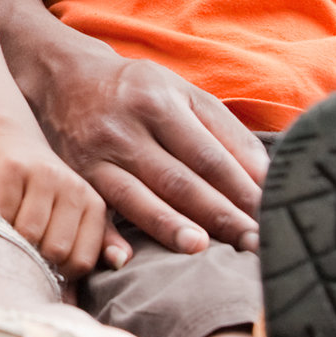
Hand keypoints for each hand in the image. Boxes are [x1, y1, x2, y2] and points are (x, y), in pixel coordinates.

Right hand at [0, 130, 113, 277]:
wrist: (11, 141)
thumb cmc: (41, 191)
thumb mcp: (71, 216)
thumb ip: (87, 250)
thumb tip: (89, 293)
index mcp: (92, 205)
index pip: (82, 260)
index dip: (60, 272)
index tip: (46, 263)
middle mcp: (72, 188)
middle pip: (56, 249)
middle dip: (36, 256)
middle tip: (25, 246)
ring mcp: (42, 176)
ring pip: (28, 233)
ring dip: (14, 239)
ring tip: (11, 229)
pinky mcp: (11, 169)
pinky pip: (2, 213)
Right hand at [21, 34, 267, 254]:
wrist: (66, 77)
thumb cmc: (139, 91)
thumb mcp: (184, 93)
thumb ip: (227, 133)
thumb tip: (267, 178)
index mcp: (159, 104)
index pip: (208, 156)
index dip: (240, 189)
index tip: (270, 216)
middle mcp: (125, 130)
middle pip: (177, 180)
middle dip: (218, 215)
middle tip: (253, 244)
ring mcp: (96, 155)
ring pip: (135, 198)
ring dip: (168, 226)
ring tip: (201, 249)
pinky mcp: (74, 176)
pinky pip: (92, 210)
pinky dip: (105, 236)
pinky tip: (124, 258)